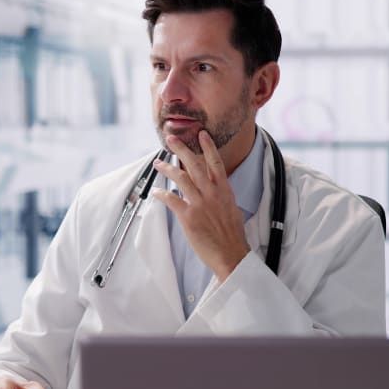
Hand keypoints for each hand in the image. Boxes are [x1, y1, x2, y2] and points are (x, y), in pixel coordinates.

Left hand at [151, 130, 250, 280]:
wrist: (231, 254)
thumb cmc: (232, 235)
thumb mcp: (232, 209)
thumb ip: (221, 196)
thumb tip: (215, 189)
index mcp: (224, 191)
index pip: (216, 163)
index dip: (208, 147)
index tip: (201, 134)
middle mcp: (212, 194)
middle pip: (195, 165)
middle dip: (182, 149)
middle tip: (171, 139)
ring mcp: (200, 204)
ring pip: (181, 179)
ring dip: (167, 168)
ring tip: (158, 162)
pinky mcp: (189, 217)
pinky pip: (171, 200)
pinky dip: (161, 194)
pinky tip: (155, 191)